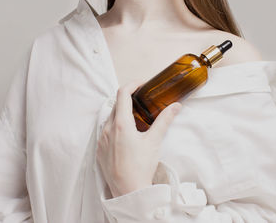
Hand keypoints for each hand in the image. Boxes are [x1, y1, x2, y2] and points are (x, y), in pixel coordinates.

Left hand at [96, 79, 181, 197]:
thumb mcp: (154, 141)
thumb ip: (164, 120)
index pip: (122, 93)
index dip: (132, 85)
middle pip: (116, 105)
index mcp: (121, 124)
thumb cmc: (141, 167)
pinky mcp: (99, 150)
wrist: (128, 191)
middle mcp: (107, 129)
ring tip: (136, 119)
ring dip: (121, 113)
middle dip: (129, 99)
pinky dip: (115, 127)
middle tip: (142, 101)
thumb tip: (175, 106)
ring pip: (110, 118)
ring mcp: (101, 140)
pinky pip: (105, 131)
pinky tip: (127, 136)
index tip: (142, 85)